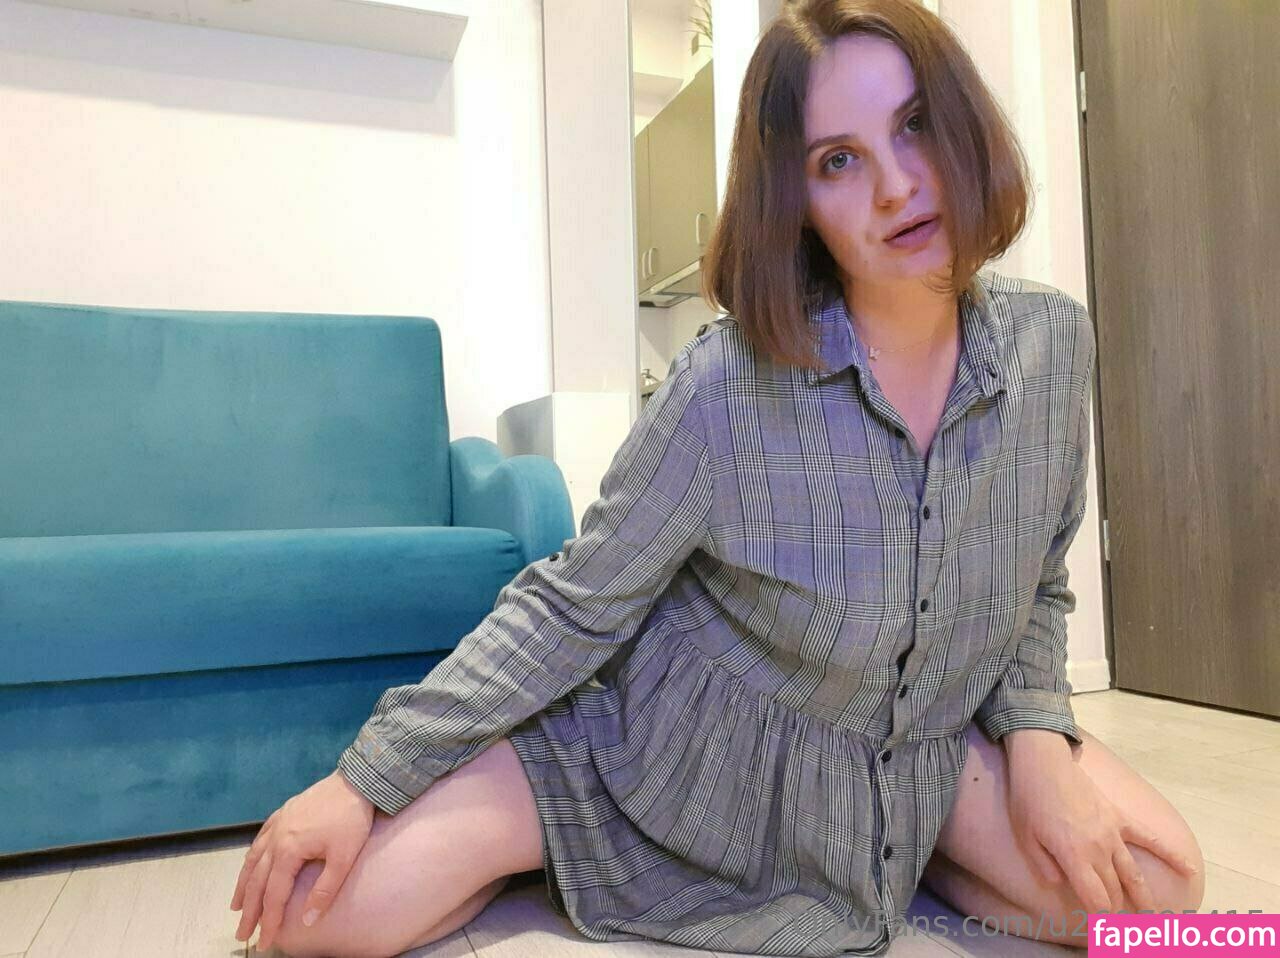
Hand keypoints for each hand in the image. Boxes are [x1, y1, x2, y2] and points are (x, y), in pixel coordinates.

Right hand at [229, 770, 375, 950]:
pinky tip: (251, 865)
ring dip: (244, 885)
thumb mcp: (343, 858)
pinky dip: (252, 857)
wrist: (357, 781)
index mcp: (289, 850)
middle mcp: (276, 837)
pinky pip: (260, 839)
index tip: (264, 942)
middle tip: (242, 934)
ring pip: (254, 859)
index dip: (269, 921)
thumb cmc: (352, 819)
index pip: (274, 895)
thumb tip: (307, 921)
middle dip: (249, 910)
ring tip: (236, 906)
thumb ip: (324, 891)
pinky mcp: (284, 812)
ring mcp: (278, 823)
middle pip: (257, 881)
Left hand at [1004, 733, 1198, 914]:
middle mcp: (1098, 850)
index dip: (1100, 919)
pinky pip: (1150, 838)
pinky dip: (1171, 854)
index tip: (1104, 931)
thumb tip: (1060, 886)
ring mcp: (1113, 834)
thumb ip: (1044, 866)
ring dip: (1146, 898)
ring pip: (1134, 874)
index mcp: (1074, 857)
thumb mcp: (1025, 837)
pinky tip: (1188, 869)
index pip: (1095, 899)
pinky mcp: (1119, 818)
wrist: (1044, 763)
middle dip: (1119, 912)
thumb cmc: (1029, 800)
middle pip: (1115, 890)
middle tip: (1125, 929)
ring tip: (1156, 919)